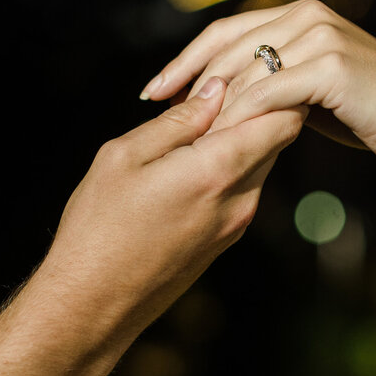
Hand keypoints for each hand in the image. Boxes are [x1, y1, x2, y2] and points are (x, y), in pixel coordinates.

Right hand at [40, 76, 304, 341]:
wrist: (91, 306)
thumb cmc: (98, 227)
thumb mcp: (124, 156)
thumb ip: (178, 120)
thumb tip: (216, 89)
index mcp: (217, 171)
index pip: (284, 118)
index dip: (275, 87)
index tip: (247, 69)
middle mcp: (240, 199)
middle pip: (278, 137)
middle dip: (258, 106)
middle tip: (218, 87)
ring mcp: (237, 223)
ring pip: (262, 161)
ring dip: (242, 136)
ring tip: (197, 121)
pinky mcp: (226, 239)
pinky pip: (244, 187)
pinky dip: (230, 163)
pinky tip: (190, 158)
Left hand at [139, 0, 375, 174]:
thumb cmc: (374, 113)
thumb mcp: (316, 89)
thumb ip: (278, 81)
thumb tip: (226, 96)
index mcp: (301, 12)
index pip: (226, 30)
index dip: (186, 60)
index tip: (156, 88)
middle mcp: (308, 13)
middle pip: (226, 46)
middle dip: (186, 81)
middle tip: (154, 109)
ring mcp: (320, 35)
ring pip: (244, 71)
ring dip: (210, 106)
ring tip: (184, 135)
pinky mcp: (330, 65)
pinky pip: (268, 94)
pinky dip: (239, 118)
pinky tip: (218, 142)